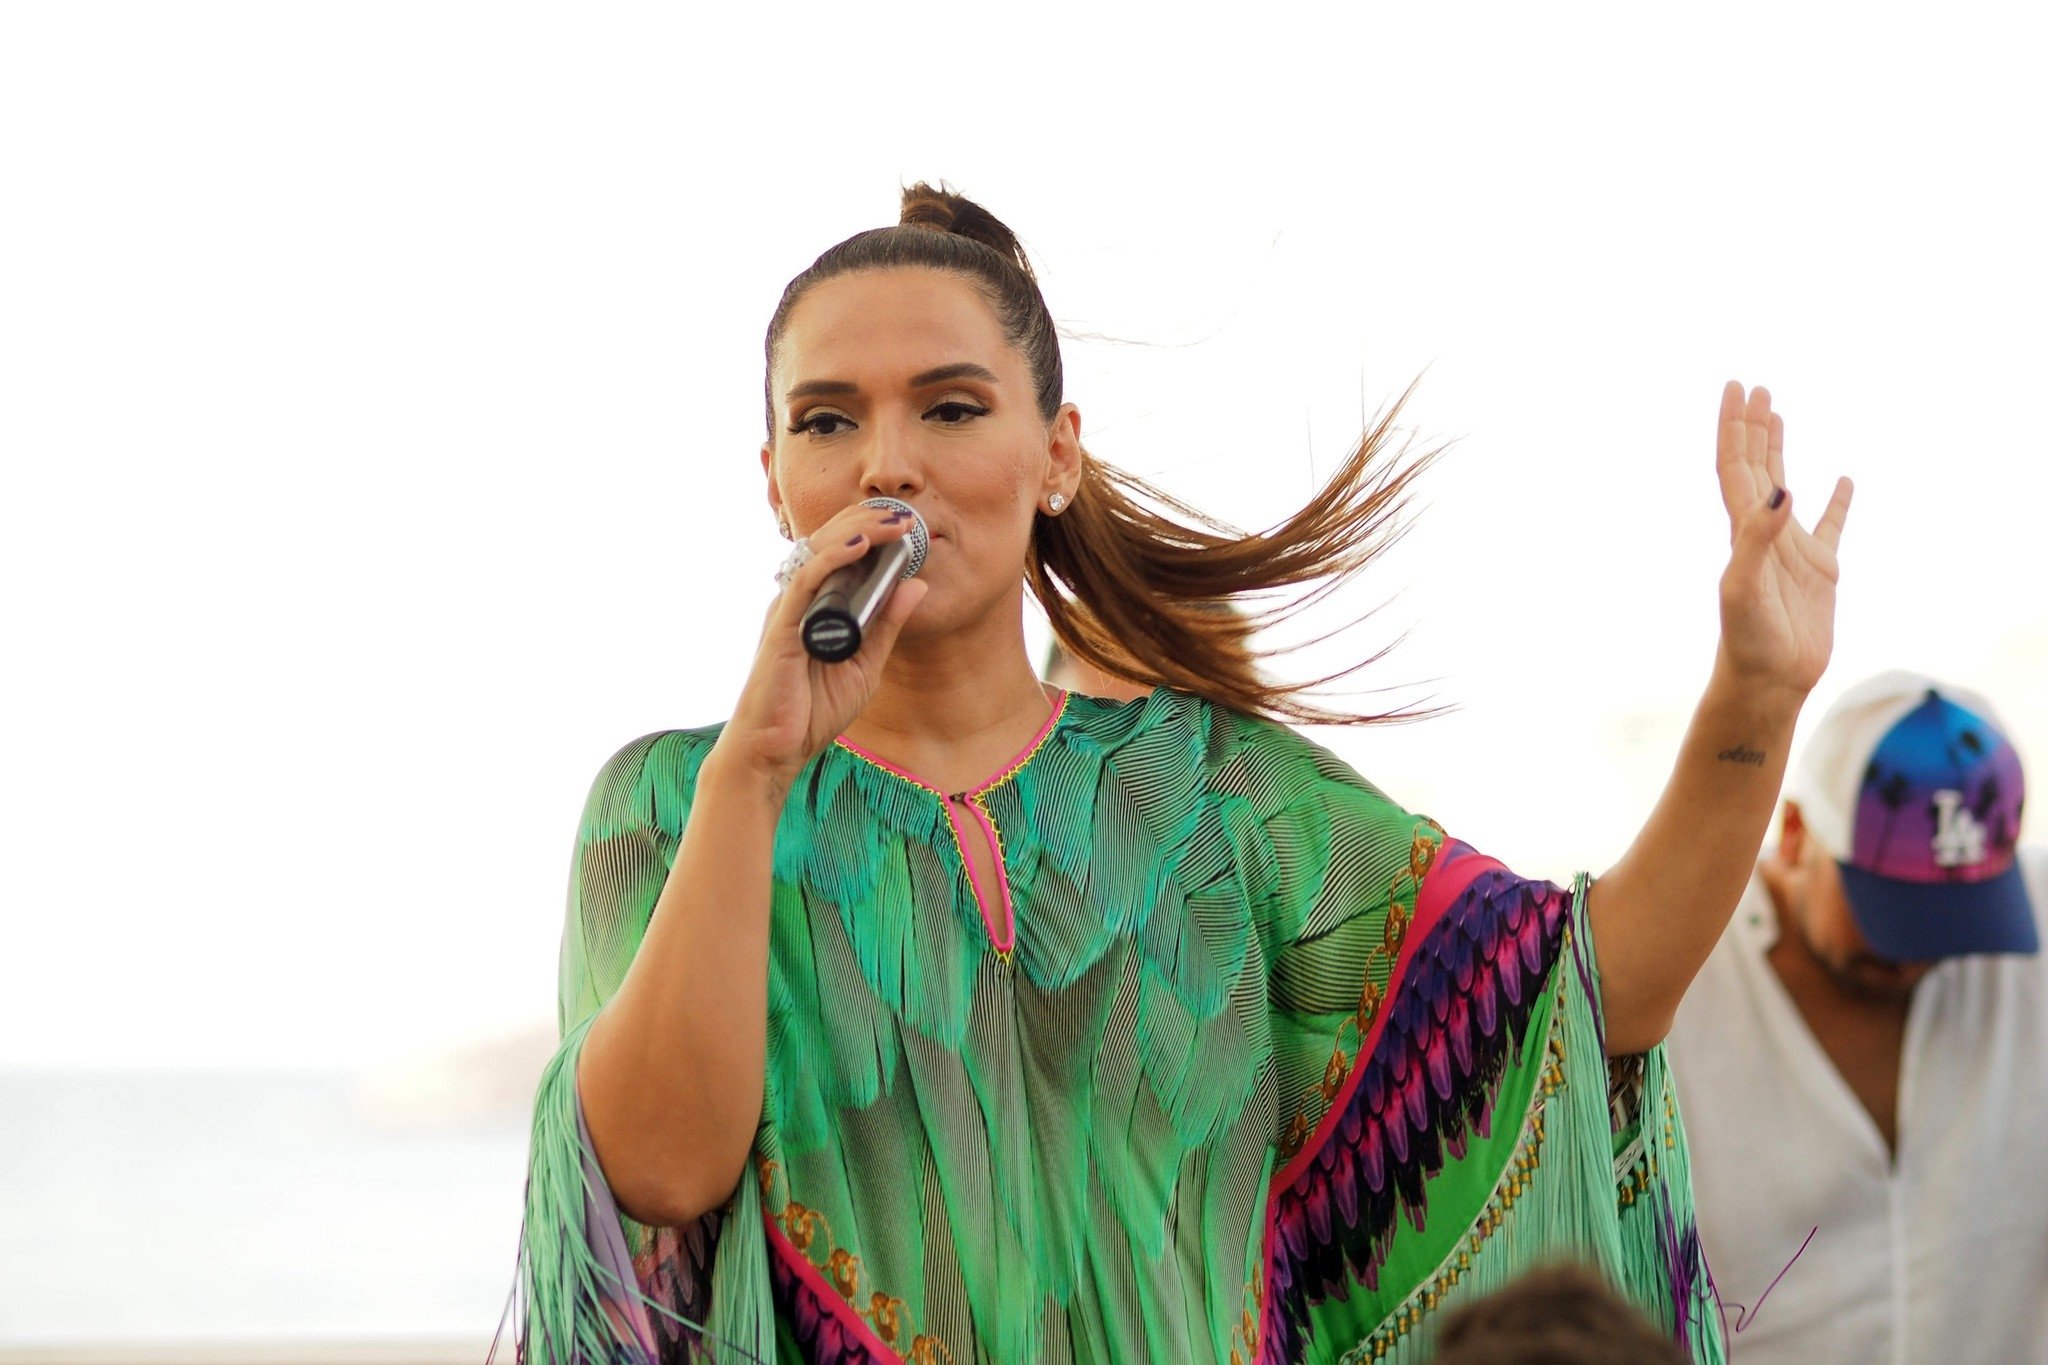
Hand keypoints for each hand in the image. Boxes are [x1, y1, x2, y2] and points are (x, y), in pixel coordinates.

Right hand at [715, 504, 929, 787]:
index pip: (840, 552)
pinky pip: (805, 580)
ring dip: (857, 530)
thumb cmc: (810, 711)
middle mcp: (799, 600)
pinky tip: (858, 546)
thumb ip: (887, 626)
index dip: (870, 530)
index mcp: (816, 605)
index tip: (906, 523)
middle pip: (829, 542)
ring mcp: (788, 609)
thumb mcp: (866, 666)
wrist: (774, 751)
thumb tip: (917, 586)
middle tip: (905, 514)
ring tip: (891, 521)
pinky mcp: (781, 626)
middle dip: (867, 521)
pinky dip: (832, 558)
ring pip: (817, 551)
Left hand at [1714, 382, 1852, 699]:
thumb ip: (1756, 538)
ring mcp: (1790, 550)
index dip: (1734, 427)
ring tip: (1777, 414)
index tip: (1737, 389)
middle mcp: (1762, 533)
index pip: (1734, 467)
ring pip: (1783, 487)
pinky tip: (1842, 481)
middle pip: (1754, 467)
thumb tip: (1780, 489)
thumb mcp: (1745, 587)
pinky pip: (1830, 526)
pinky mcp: (1818, 572)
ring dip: (1778, 451)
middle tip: (1754, 388)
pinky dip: (1836, 501)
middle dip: (1753, 427)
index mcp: (1741, 531)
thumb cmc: (1749, 640)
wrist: (1767, 682)